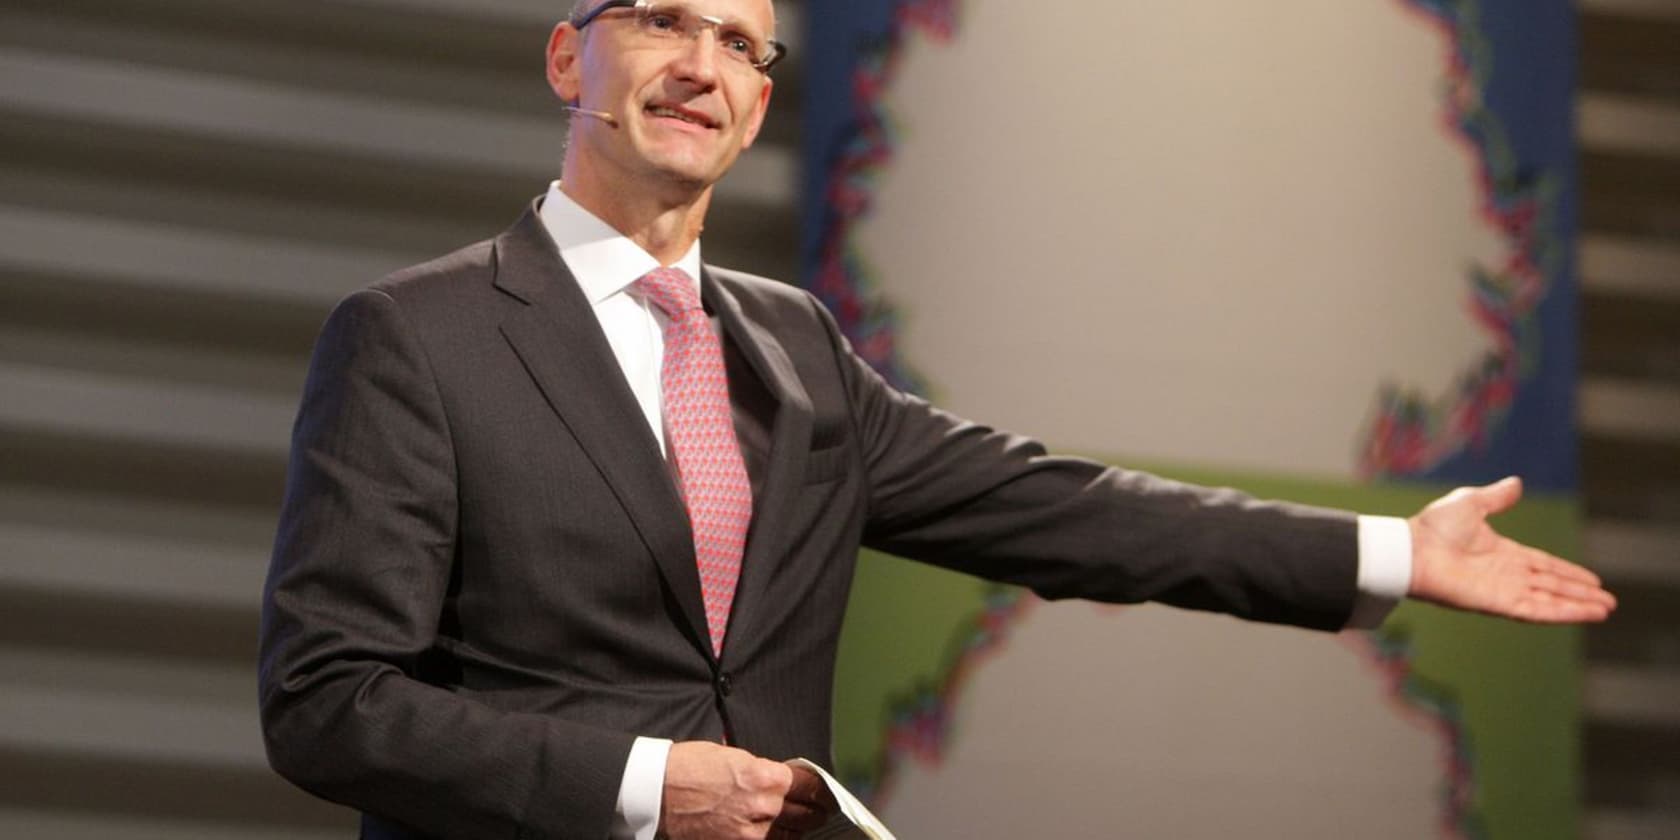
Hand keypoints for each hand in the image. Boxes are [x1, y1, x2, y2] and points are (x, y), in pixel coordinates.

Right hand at [659, 741, 836, 839]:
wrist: (658, 790)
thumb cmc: (690, 766)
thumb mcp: (733, 755)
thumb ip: (762, 770)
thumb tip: (780, 779)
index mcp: (767, 776)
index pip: (811, 785)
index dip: (820, 788)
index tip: (824, 791)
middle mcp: (765, 805)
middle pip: (808, 813)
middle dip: (817, 810)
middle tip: (822, 808)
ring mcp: (752, 832)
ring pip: (792, 834)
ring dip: (800, 827)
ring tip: (804, 822)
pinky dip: (777, 839)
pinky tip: (779, 834)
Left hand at [1407, 476, 1615, 622]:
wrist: (1411, 549)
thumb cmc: (1433, 528)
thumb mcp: (1470, 503)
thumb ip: (1496, 497)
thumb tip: (1517, 483)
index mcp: (1503, 553)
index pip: (1544, 565)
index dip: (1568, 572)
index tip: (1592, 580)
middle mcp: (1507, 574)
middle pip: (1552, 585)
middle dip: (1580, 593)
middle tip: (1608, 600)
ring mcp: (1504, 590)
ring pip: (1550, 599)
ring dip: (1578, 605)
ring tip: (1605, 610)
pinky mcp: (1498, 603)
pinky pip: (1536, 610)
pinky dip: (1561, 613)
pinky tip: (1583, 614)